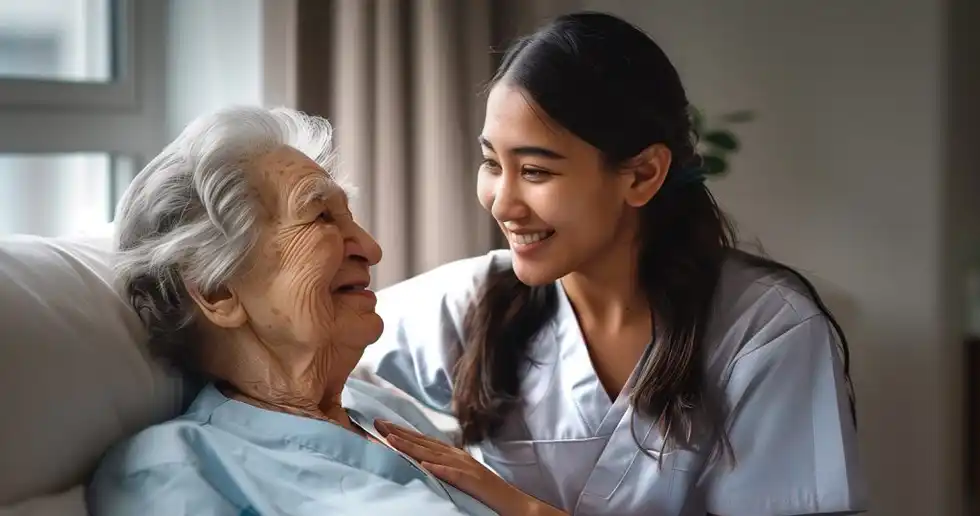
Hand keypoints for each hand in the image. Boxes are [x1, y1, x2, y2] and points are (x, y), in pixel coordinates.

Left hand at [374, 420, 566, 515]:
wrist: (511, 503)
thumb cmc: (484, 491)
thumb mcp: (459, 475)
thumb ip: (441, 466)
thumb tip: (419, 460)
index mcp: (452, 454)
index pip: (422, 441)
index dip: (401, 432)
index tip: (380, 425)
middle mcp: (457, 456)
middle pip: (423, 442)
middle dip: (399, 433)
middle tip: (377, 423)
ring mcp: (465, 467)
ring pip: (433, 454)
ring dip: (412, 446)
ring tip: (391, 440)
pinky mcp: (473, 481)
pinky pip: (454, 474)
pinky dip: (439, 468)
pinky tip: (424, 464)